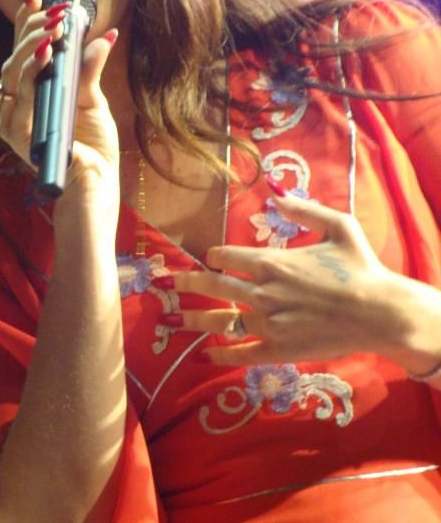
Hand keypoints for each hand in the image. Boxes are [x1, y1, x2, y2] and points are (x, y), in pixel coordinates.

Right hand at [0, 0, 119, 186]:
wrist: (96, 184)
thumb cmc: (91, 146)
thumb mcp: (93, 99)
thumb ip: (89, 68)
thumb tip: (105, 35)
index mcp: (32, 92)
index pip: (22, 50)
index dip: (24, 22)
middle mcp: (18, 104)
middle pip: (12, 58)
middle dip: (31, 31)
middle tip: (57, 14)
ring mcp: (15, 121)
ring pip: (12, 76)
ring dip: (32, 48)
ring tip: (55, 30)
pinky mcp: (19, 137)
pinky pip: (20, 101)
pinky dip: (32, 75)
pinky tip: (48, 57)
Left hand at [168, 190, 416, 365]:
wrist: (382, 314)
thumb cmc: (362, 268)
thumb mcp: (339, 227)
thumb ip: (304, 209)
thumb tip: (275, 195)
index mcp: (272, 262)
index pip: (225, 255)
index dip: (213, 255)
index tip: (208, 257)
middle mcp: (263, 292)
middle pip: (213, 286)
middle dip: (187, 283)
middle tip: (169, 282)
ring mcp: (268, 323)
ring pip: (220, 320)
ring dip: (193, 320)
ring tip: (173, 319)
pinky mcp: (278, 349)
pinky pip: (241, 352)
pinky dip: (221, 355)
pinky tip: (206, 355)